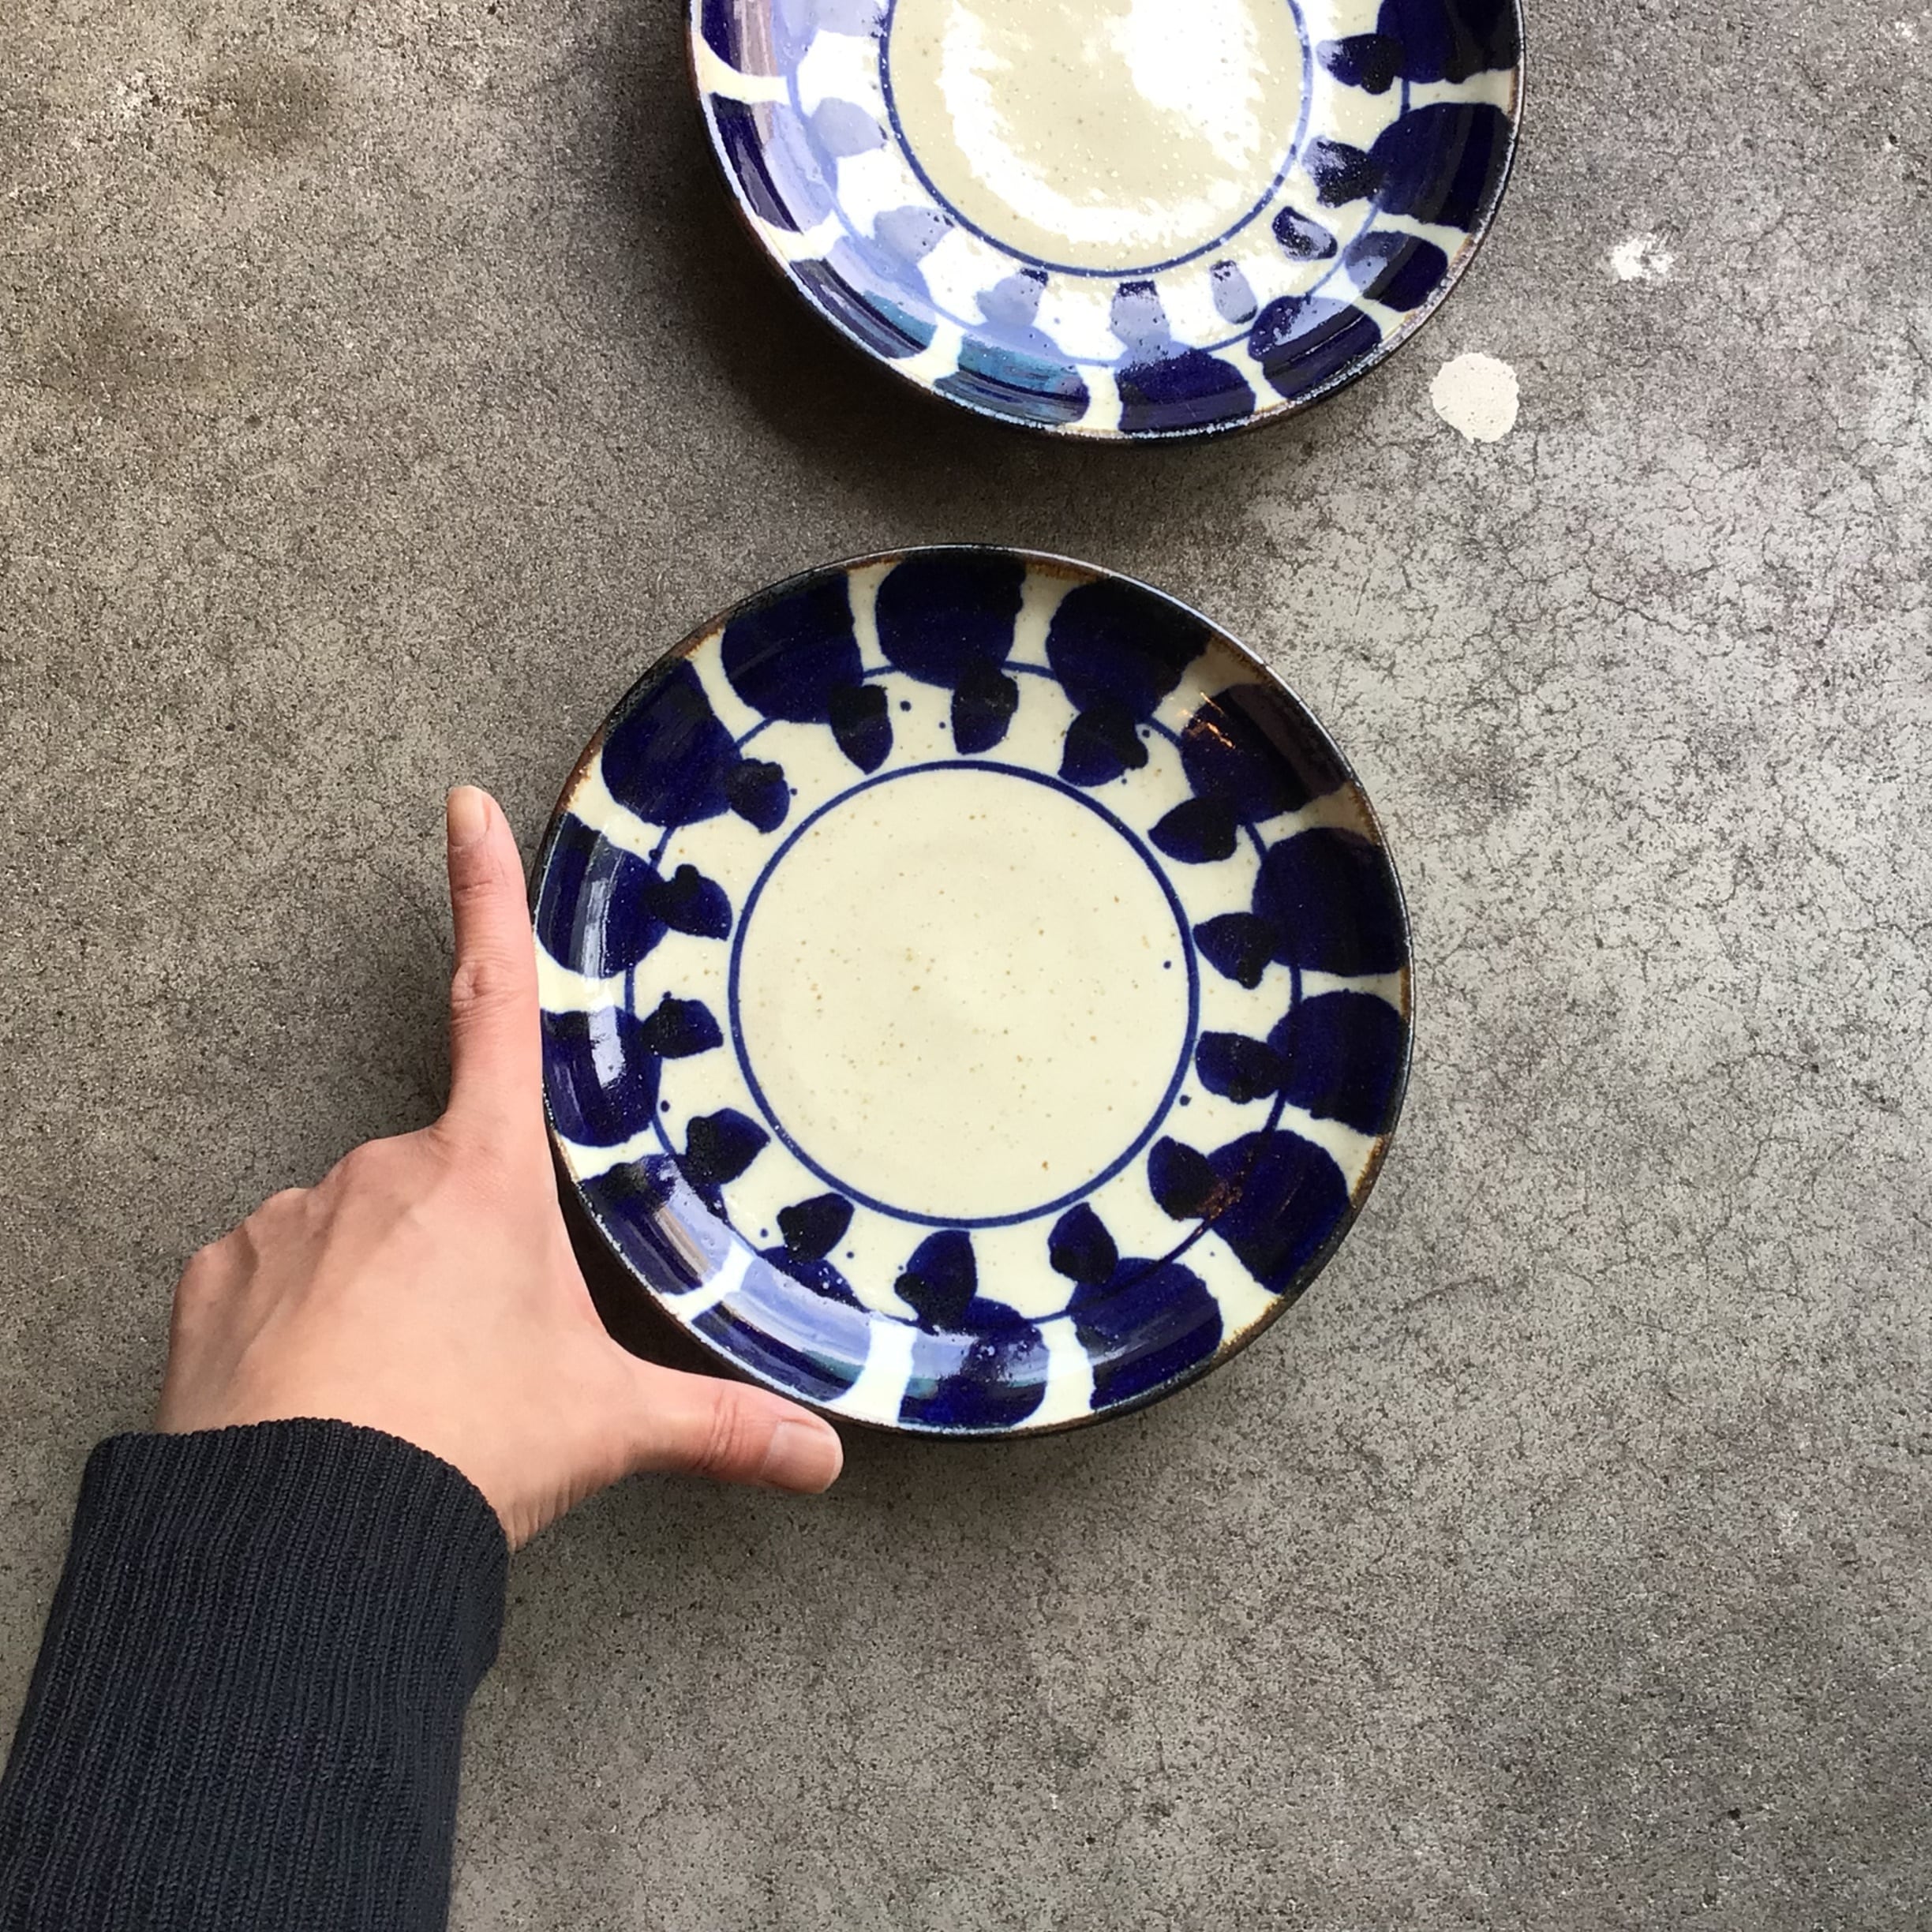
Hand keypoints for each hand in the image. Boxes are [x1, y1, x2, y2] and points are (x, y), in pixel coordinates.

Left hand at [158, 786, 843, 1546]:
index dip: (487, 895)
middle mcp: (382, 1169)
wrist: (299, 1533)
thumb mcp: (604, 1425)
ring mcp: (292, 1219)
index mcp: (485, 1173)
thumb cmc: (460, 1447)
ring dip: (383, 1287)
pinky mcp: (219, 1280)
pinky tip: (323, 1395)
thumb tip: (824, 1457)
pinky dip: (301, 1321)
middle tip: (478, 1358)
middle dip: (463, 1249)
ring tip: (401, 1394)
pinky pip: (275, 1277)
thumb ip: (719, 1425)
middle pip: (442, 1176)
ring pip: (358, 1231)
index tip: (465, 805)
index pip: (498, 1003)